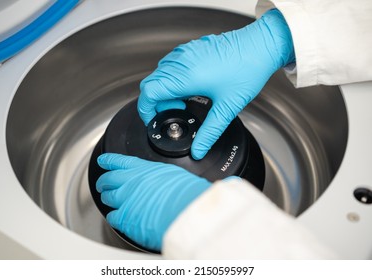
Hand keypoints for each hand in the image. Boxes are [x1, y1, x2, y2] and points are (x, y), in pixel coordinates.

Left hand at [96, 153, 210, 250]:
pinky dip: (114, 217)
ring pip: (108, 198)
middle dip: (104, 182)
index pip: (118, 161)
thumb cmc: (184, 192)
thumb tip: (157, 179)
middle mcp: (129, 182)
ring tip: (110, 200)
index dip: (108, 161)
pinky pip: (112, 217)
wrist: (184, 209)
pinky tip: (118, 218)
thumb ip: (157, 175)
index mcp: (141, 169)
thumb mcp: (171, 172)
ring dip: (108, 198)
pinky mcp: (125, 218)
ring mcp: (125, 199)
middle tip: (103, 185)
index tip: (102, 161)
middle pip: (108, 179)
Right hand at [138, 9, 294, 159]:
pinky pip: (170, 65)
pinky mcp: (190, 48)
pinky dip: (172, 79)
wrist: (261, 45)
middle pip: (150, 84)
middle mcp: (180, 62)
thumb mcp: (227, 107)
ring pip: (160, 74)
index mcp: (185, 77)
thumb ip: (210, 132)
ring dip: (165, 90)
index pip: (148, 93)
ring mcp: (184, 52)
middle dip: (156, 103)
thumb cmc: (247, 70)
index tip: (155, 120)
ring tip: (185, 100)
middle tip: (177, 112)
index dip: (146, 110)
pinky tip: (190, 87)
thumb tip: (199, 149)